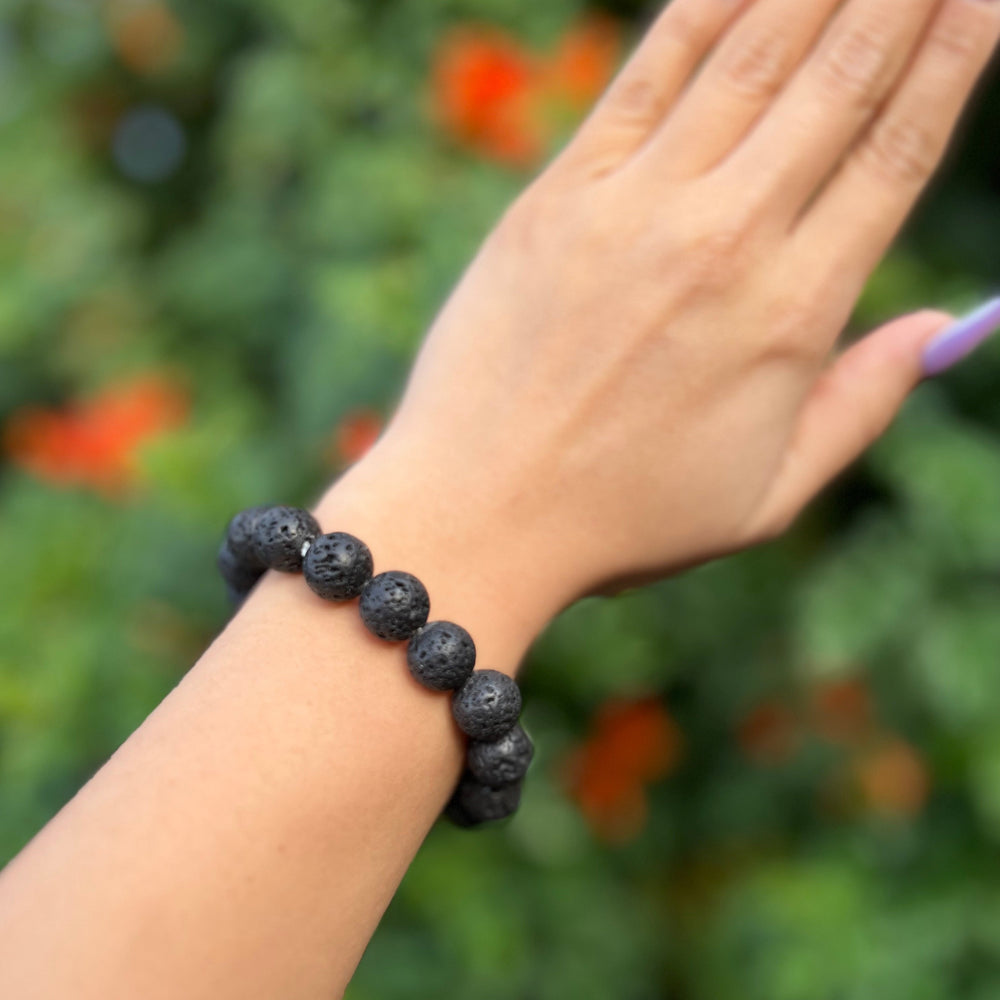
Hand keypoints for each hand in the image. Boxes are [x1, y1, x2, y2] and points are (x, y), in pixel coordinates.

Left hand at [336, 0, 999, 612]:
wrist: (478, 514)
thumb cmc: (625, 519)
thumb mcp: (766, 496)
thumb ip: (859, 406)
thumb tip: (942, 326)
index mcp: (791, 314)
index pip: (895, 155)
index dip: (953, 61)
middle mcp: (724, 243)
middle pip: (838, 82)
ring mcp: (635, 210)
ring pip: (750, 57)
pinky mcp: (558, 198)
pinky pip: (645, 76)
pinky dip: (703, 9)